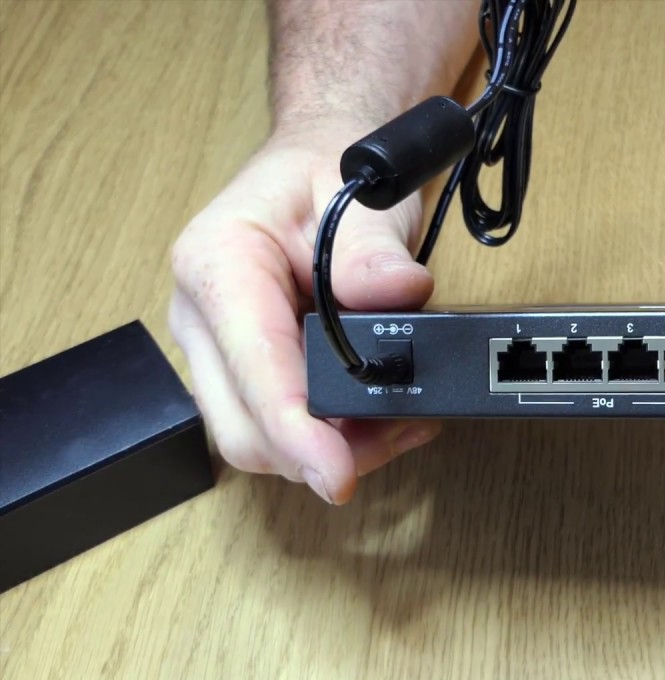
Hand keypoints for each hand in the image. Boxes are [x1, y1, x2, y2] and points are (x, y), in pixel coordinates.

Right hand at [169, 127, 441, 502]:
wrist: (315, 161)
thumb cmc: (327, 171)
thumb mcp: (359, 190)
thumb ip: (373, 246)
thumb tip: (398, 291)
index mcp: (218, 264)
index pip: (252, 369)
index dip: (296, 433)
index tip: (337, 475)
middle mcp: (203, 316)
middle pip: (245, 428)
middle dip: (318, 454)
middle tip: (399, 436)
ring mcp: (219, 349)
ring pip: (259, 439)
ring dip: (331, 449)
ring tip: (402, 424)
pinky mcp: (246, 369)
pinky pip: (278, 425)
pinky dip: (332, 437)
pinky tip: (384, 420)